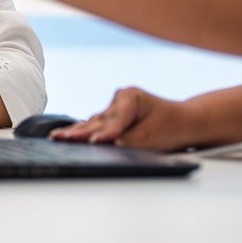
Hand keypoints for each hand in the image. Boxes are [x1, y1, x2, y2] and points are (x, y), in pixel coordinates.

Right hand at [50, 86, 195, 151]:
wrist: (184, 121)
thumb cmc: (172, 127)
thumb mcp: (153, 137)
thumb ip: (129, 141)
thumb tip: (108, 145)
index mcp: (131, 98)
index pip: (115, 121)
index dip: (105, 134)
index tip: (93, 142)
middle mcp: (120, 99)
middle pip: (99, 121)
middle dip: (80, 132)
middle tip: (61, 139)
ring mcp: (115, 107)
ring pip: (94, 122)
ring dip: (76, 132)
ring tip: (57, 137)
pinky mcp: (112, 115)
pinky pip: (96, 125)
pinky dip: (83, 132)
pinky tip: (67, 134)